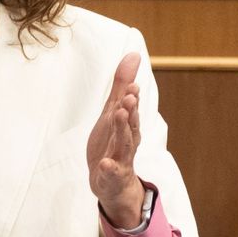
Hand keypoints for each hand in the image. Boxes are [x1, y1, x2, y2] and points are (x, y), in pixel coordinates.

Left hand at [86, 52, 145, 227]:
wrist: (112, 182)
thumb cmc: (113, 142)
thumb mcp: (114, 112)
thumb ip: (122, 86)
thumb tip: (133, 55)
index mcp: (128, 125)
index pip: (131, 109)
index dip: (131, 97)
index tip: (132, 85)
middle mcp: (127, 140)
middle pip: (130, 123)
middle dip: (130, 109)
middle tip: (129, 95)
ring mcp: (120, 158)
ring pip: (123, 144)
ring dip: (122, 130)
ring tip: (119, 115)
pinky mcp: (111, 174)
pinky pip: (110, 171)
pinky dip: (109, 168)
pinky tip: (105, 164)